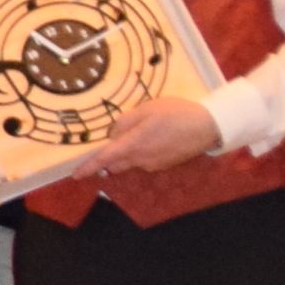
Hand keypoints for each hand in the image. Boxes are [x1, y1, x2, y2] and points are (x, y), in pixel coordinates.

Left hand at [83, 97, 221, 176]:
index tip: (75, 174)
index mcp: (133, 145)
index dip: (89, 166)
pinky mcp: (164, 164)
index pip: (105, 158)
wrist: (208, 127)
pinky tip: (153, 138)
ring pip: (130, 162)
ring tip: (138, 134)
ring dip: (126, 154)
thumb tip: (112, 135)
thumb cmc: (176, 114)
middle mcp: (141, 159)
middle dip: (107, 158)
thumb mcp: (147, 109)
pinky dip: (141, 153)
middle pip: (115, 162)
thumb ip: (125, 122)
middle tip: (107, 144)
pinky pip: (144, 161)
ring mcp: (153, 164)